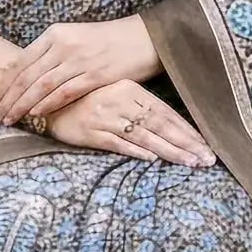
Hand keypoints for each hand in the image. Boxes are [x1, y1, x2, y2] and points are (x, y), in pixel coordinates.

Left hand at [0, 16, 156, 125]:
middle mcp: (63, 45)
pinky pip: (64, 92)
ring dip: (22, 106)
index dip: (4, 84)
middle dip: (7, 99)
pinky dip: (47, 104)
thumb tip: (20, 72)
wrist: (142, 38)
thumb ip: (48, 54)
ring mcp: (79, 60)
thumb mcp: (73, 38)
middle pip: (27, 76)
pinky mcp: (95, 75)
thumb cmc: (106, 41)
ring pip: (41, 87)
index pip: (21, 62)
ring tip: (9, 120)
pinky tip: (36, 115)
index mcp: (54, 34)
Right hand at [39, 80, 216, 166]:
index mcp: (129, 89)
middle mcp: (119, 101)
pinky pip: (117, 142)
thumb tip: (168, 127)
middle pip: (160, 124)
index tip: (206, 144)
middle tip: (207, 159)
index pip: (165, 112)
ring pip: (144, 135)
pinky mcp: (90, 131)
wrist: (44, 97)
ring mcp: (105, 116)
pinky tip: (152, 158)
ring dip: (169, 150)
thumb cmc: (84, 97)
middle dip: (186, 143)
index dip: (187, 129)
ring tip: (190, 162)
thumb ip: (138, 107)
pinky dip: (135, 150)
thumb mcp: (113, 94)